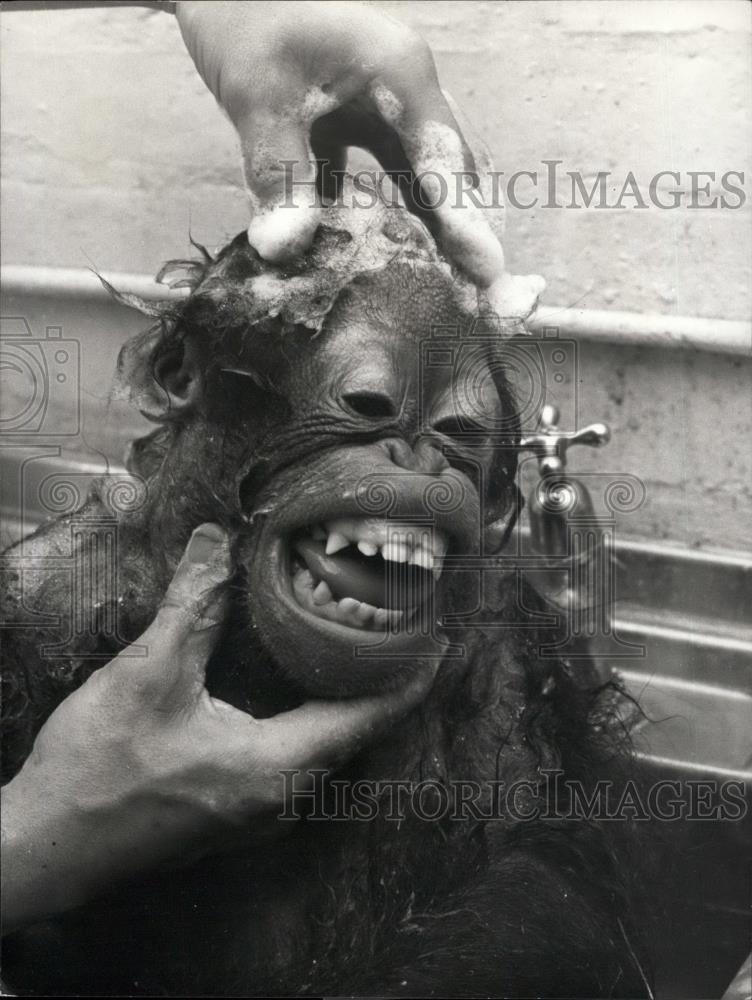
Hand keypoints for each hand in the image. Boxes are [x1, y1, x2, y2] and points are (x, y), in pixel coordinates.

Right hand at [1, 523, 435, 932]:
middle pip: (351, 734)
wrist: (48, 845)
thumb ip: (192, 605)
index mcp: (275, 769)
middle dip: (382, 685)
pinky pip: (293, 760)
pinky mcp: (230, 810)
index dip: (407, 680)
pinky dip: (312, 720)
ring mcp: (254, 813)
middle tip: (404, 633)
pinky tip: (301, 691)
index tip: (441, 643)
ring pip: (321, 750)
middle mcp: (278, 799)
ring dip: (347, 702)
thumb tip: (216, 541)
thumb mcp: (148, 674)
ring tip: (363, 654)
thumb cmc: (100, 767)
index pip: (365, 719)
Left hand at [175, 0, 505, 287]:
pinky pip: (389, 172)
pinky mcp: (362, 117)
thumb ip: (280, 172)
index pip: (443, 160)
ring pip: (425, 174)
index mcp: (400, 74)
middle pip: (450, 170)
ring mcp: (388, 103)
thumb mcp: (259, 96)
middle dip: (464, 230)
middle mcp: (407, 89)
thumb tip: (283, 250)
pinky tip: (384, 253)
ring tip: (443, 284)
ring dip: (432, 225)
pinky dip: (390, 211)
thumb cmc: (243, 16)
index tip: (488, 272)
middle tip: (476, 293)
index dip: (466, 220)